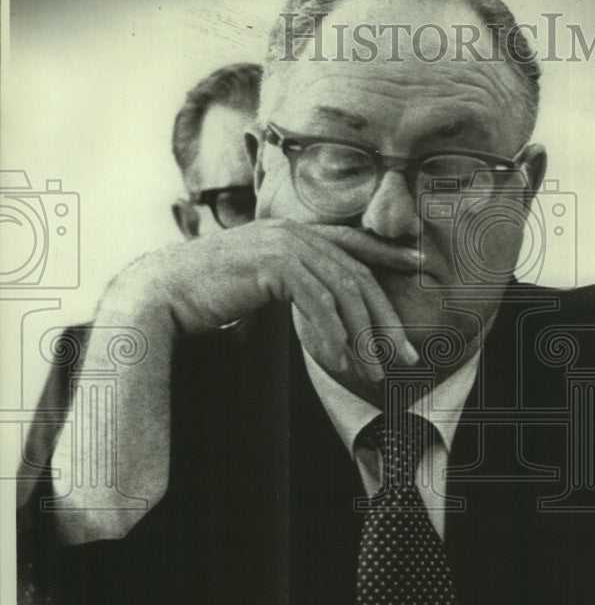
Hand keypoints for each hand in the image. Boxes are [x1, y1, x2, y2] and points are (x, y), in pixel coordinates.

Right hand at [118, 218, 421, 387]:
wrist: (162, 293)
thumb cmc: (207, 295)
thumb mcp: (259, 284)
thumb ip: (290, 285)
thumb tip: (321, 311)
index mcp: (293, 231)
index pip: (353, 242)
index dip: (390, 252)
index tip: (421, 264)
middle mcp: (293, 231)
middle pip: (356, 275)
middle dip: (386, 319)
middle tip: (407, 355)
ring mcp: (283, 244)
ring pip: (342, 292)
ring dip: (363, 338)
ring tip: (375, 372)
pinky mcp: (271, 263)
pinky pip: (316, 302)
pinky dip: (333, 333)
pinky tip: (342, 360)